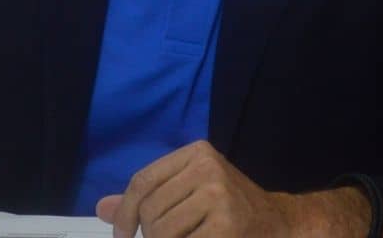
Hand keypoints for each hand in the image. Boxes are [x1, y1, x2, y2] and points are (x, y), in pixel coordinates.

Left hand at [95, 141, 298, 237]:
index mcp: (197, 152)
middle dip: (151, 235)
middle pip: (150, 209)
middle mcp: (207, 166)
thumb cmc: (229, 211)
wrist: (280, 225)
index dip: (125, 213)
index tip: (121, 236)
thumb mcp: (190, 193)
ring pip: (161, 232)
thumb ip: (148, 199)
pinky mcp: (226, 225)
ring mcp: (218, 195)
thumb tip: (102, 208)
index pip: (143, 181)